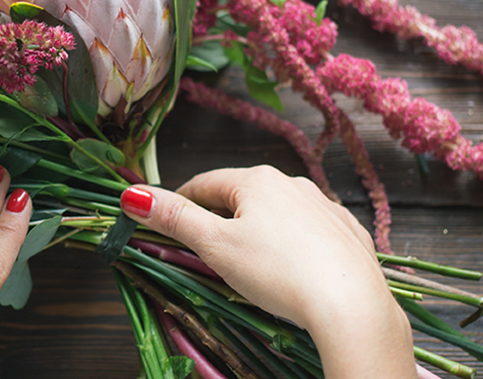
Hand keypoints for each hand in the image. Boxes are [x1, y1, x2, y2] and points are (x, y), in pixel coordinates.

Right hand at [118, 166, 414, 378]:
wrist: (350, 303)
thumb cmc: (278, 272)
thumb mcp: (216, 246)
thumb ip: (174, 218)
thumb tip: (132, 194)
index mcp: (256, 180)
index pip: (203, 184)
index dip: (179, 203)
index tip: (166, 224)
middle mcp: (293, 184)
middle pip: (241, 196)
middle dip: (219, 219)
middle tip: (204, 252)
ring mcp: (325, 207)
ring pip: (277, 214)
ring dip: (257, 230)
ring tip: (248, 265)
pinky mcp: (348, 234)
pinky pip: (309, 233)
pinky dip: (292, 245)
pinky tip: (291, 270)